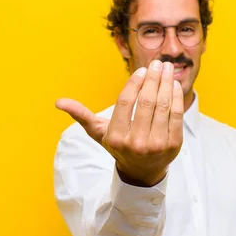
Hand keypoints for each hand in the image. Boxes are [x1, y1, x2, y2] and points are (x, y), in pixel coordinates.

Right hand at [55, 60, 183, 186]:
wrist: (142, 171)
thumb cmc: (119, 145)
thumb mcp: (99, 132)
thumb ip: (81, 115)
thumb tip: (59, 102)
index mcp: (116, 138)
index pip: (125, 102)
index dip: (134, 83)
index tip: (142, 70)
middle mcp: (136, 143)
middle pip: (147, 102)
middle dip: (154, 78)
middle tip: (158, 63)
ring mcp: (156, 145)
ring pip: (163, 106)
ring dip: (167, 83)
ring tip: (168, 68)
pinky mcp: (173, 145)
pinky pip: (176, 115)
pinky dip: (177, 97)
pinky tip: (174, 85)